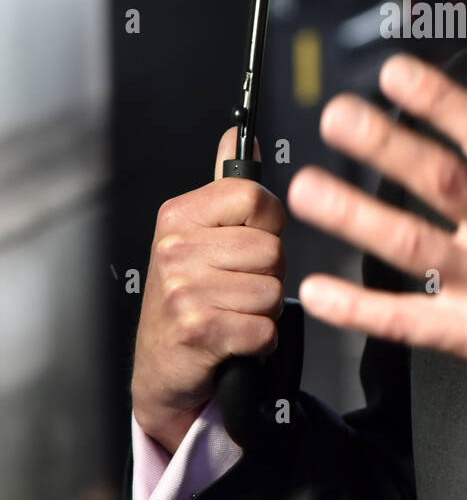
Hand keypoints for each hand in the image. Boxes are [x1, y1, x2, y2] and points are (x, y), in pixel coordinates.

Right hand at [131, 130, 286, 454]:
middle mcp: (174, 249)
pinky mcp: (197, 330)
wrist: (161, 366)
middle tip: (237, 286)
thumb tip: (239, 133)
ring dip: (263, 310)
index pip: (255, 198)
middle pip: (272, 250)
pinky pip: (264, 329)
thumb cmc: (189, 295)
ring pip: (272, 291)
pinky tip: (233, 337)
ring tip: (233, 311)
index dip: (270, 223)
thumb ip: (225, 185)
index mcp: (178, 217)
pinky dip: (259, 340)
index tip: (254, 238)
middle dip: (268, 274)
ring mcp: (183, 290)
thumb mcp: (197, 234)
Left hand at [288, 52, 466, 476]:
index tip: (397, 73)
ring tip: (307, 190)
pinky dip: (360, 309)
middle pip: (443, 182)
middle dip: (385, 145)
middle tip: (337, 116)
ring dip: (355, 216)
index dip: (441, 100)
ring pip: (414, 247)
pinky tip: (319, 291)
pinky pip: (408, 323)